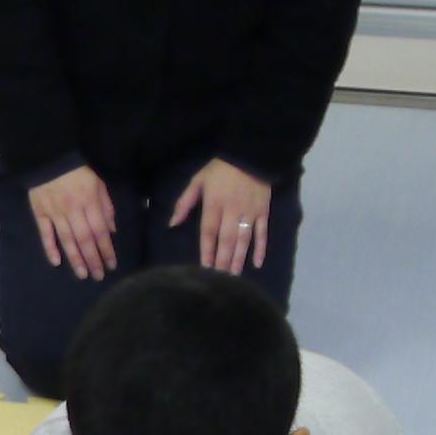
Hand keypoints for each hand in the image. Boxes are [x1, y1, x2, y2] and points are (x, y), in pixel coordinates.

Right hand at [27, 166, 117, 280]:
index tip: (112, 265)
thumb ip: (106, 207)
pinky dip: (50, 247)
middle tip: (98, 276)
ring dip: (75, 258)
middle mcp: (73, 211)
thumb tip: (112, 230)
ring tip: (82, 274)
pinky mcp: (40, 213)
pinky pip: (45, 233)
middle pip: (85, 239)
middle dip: (93, 259)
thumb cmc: (78, 172)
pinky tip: (56, 262)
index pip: (100, 231)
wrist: (49, 159)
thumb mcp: (98, 185)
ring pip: (67, 239)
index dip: (106, 249)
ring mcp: (55, 213)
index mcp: (90, 203)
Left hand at [169, 158, 271, 273]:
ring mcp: (250, 212)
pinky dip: (261, 248)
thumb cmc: (219, 170)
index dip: (207, 250)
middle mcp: (232, 211)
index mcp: (214, 204)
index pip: (209, 231)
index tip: (204, 268)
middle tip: (220, 280)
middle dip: (223, 260)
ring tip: (234, 276)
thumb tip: (172, 224)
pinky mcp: (264, 211)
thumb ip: (184, 203)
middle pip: (227, 239)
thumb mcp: (197, 181)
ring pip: (244, 239)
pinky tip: (257, 263)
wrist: (250, 154)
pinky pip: (262, 232)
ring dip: (239, 258)